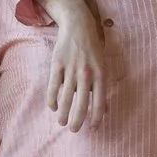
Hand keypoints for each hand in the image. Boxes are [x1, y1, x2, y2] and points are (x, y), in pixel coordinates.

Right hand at [39, 0, 107, 132]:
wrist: (79, 26)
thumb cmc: (93, 49)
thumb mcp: (103, 66)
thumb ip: (101, 87)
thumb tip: (104, 110)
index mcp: (101, 74)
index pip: (100, 101)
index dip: (96, 117)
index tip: (93, 129)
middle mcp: (86, 73)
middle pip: (81, 102)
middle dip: (77, 119)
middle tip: (74, 130)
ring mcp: (70, 69)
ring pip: (65, 97)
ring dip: (63, 113)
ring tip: (61, 123)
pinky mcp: (57, 64)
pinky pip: (53, 86)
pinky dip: (52, 99)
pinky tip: (52, 107)